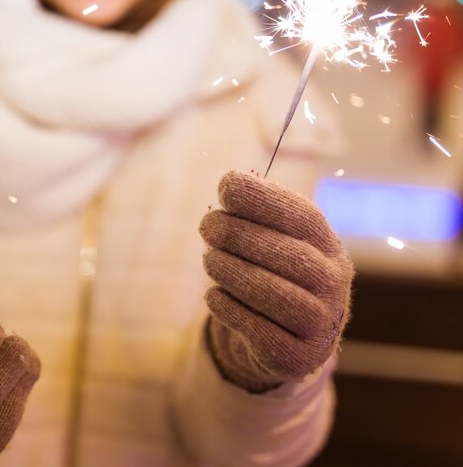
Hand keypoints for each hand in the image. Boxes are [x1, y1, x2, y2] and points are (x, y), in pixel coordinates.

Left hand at [199, 170, 352, 392]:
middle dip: (242, 236)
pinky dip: (231, 309)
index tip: (226, 186)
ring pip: (277, 295)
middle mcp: (333, 283)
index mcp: (328, 246)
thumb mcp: (267, 240)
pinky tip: (214, 295)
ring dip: (235, 272)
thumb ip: (253, 214)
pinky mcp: (297, 356)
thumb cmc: (270, 274)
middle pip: (291, 256)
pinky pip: (262, 332)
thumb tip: (230, 184)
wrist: (283, 339)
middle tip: (208, 226)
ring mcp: (320, 323)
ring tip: (209, 260)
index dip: (265, 199)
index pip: (303, 217)